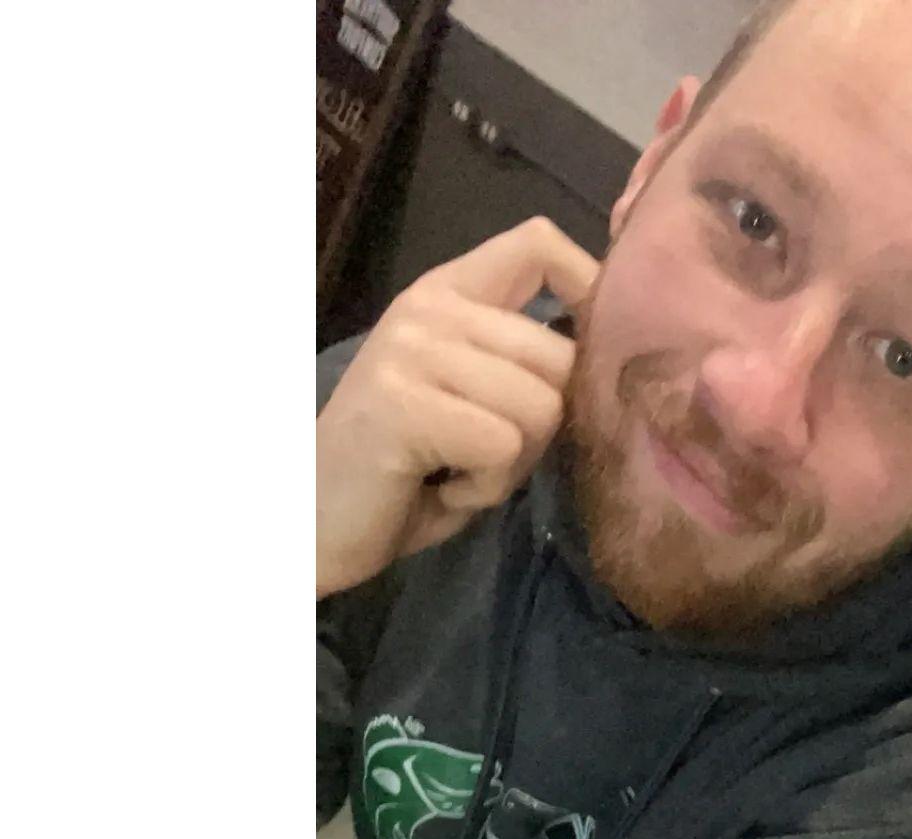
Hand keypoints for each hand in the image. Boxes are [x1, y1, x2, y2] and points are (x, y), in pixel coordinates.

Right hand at [316, 216, 598, 596]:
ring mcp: (414, 348)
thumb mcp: (469, 402)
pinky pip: (502, 447)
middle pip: (562, 358)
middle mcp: (430, 307)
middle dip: (543, 428)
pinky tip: (440, 487)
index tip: (590, 343)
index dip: (588, 286)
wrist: (309, 519)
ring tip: (456, 470)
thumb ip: (519, 369)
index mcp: (447, 295)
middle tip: (483, 453)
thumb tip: (602, 363)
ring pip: (541, 408)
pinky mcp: (405, 402)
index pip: (538, 246)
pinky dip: (485, 488)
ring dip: (512, 465)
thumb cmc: (402, 472)